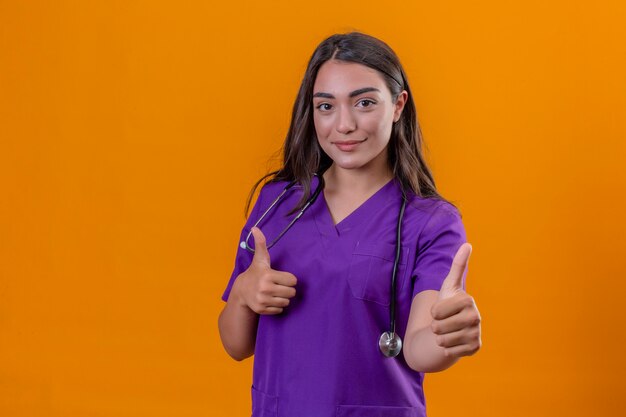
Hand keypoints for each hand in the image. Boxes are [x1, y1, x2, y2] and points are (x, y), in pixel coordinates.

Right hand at [232, 227, 297, 314]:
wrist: (241, 291)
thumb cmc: (255, 273)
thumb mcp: (260, 258)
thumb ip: (261, 243)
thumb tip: (255, 228)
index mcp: (268, 275)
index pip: (293, 280)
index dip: (289, 278)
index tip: (281, 277)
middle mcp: (265, 289)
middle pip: (292, 292)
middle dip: (287, 289)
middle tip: (279, 285)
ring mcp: (263, 300)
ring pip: (286, 302)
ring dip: (283, 298)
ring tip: (274, 292)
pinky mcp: (262, 310)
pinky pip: (280, 310)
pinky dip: (277, 306)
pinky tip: (270, 300)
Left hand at [430, 243, 481, 357]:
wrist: (454, 327)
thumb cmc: (449, 303)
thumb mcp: (449, 284)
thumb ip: (457, 265)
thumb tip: (467, 244)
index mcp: (468, 300)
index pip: (435, 312)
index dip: (433, 312)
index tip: (442, 308)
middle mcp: (477, 317)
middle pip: (438, 327)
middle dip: (436, 326)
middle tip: (444, 322)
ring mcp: (477, 334)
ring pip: (443, 340)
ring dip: (440, 337)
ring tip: (448, 331)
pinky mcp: (475, 348)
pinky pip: (449, 351)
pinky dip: (447, 348)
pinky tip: (454, 341)